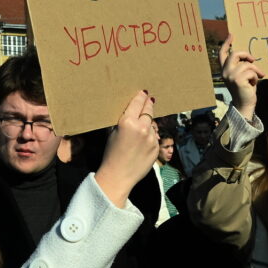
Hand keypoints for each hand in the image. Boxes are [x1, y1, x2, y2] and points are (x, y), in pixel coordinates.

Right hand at [95, 91, 158, 207]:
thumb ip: (122, 120)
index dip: (141, 96)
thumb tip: (129, 110)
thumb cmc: (110, 154)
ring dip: (148, 123)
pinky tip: (142, 142)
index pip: (137, 102)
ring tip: (140, 128)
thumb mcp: (111, 132)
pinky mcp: (156, 148)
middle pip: (148, 109)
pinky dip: (150, 136)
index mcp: (128, 122)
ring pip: (152, 124)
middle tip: (148, 99)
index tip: (143, 92)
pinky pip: (154, 136)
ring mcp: (152, 138)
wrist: (118, 176)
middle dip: (148, 104)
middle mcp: (142, 128)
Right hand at [219, 33, 264, 120]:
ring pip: (247, 64)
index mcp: (224, 70)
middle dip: (247, 55)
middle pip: (236, 54)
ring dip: (255, 71)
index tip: (231, 35)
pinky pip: (251, 72)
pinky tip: (253, 84)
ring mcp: (230, 75)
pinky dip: (256, 77)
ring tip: (255, 78)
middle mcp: (225, 72)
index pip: (222, 54)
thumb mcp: (242, 75)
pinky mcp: (237, 80)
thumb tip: (250, 58)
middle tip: (254, 60)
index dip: (226, 44)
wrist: (244, 104)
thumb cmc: (245, 89)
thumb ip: (241, 66)